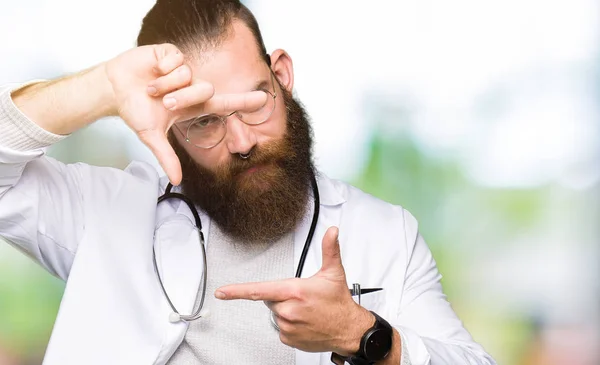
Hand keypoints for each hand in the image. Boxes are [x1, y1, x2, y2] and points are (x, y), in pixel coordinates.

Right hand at [104, 43, 266, 184]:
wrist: (114, 88)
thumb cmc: (135, 109)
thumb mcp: (151, 135)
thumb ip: (166, 157)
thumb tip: (177, 181)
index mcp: (192, 104)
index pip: (224, 103)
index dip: (244, 102)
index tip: (265, 100)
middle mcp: (192, 86)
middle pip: (205, 90)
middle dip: (182, 98)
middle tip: (163, 101)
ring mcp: (183, 69)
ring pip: (189, 75)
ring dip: (167, 84)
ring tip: (151, 87)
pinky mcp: (171, 53)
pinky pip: (176, 59)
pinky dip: (162, 68)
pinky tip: (153, 70)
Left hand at [215, 227, 373, 354]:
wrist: (349, 330)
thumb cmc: (339, 303)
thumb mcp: (334, 273)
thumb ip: (330, 249)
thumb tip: (332, 232)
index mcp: (295, 291)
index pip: (259, 290)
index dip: (237, 291)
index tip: (221, 292)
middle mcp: (289, 310)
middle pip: (271, 299)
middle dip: (282, 296)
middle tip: (302, 297)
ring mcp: (288, 326)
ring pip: (276, 314)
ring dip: (287, 310)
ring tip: (307, 310)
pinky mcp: (289, 338)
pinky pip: (281, 328)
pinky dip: (291, 324)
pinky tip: (305, 322)